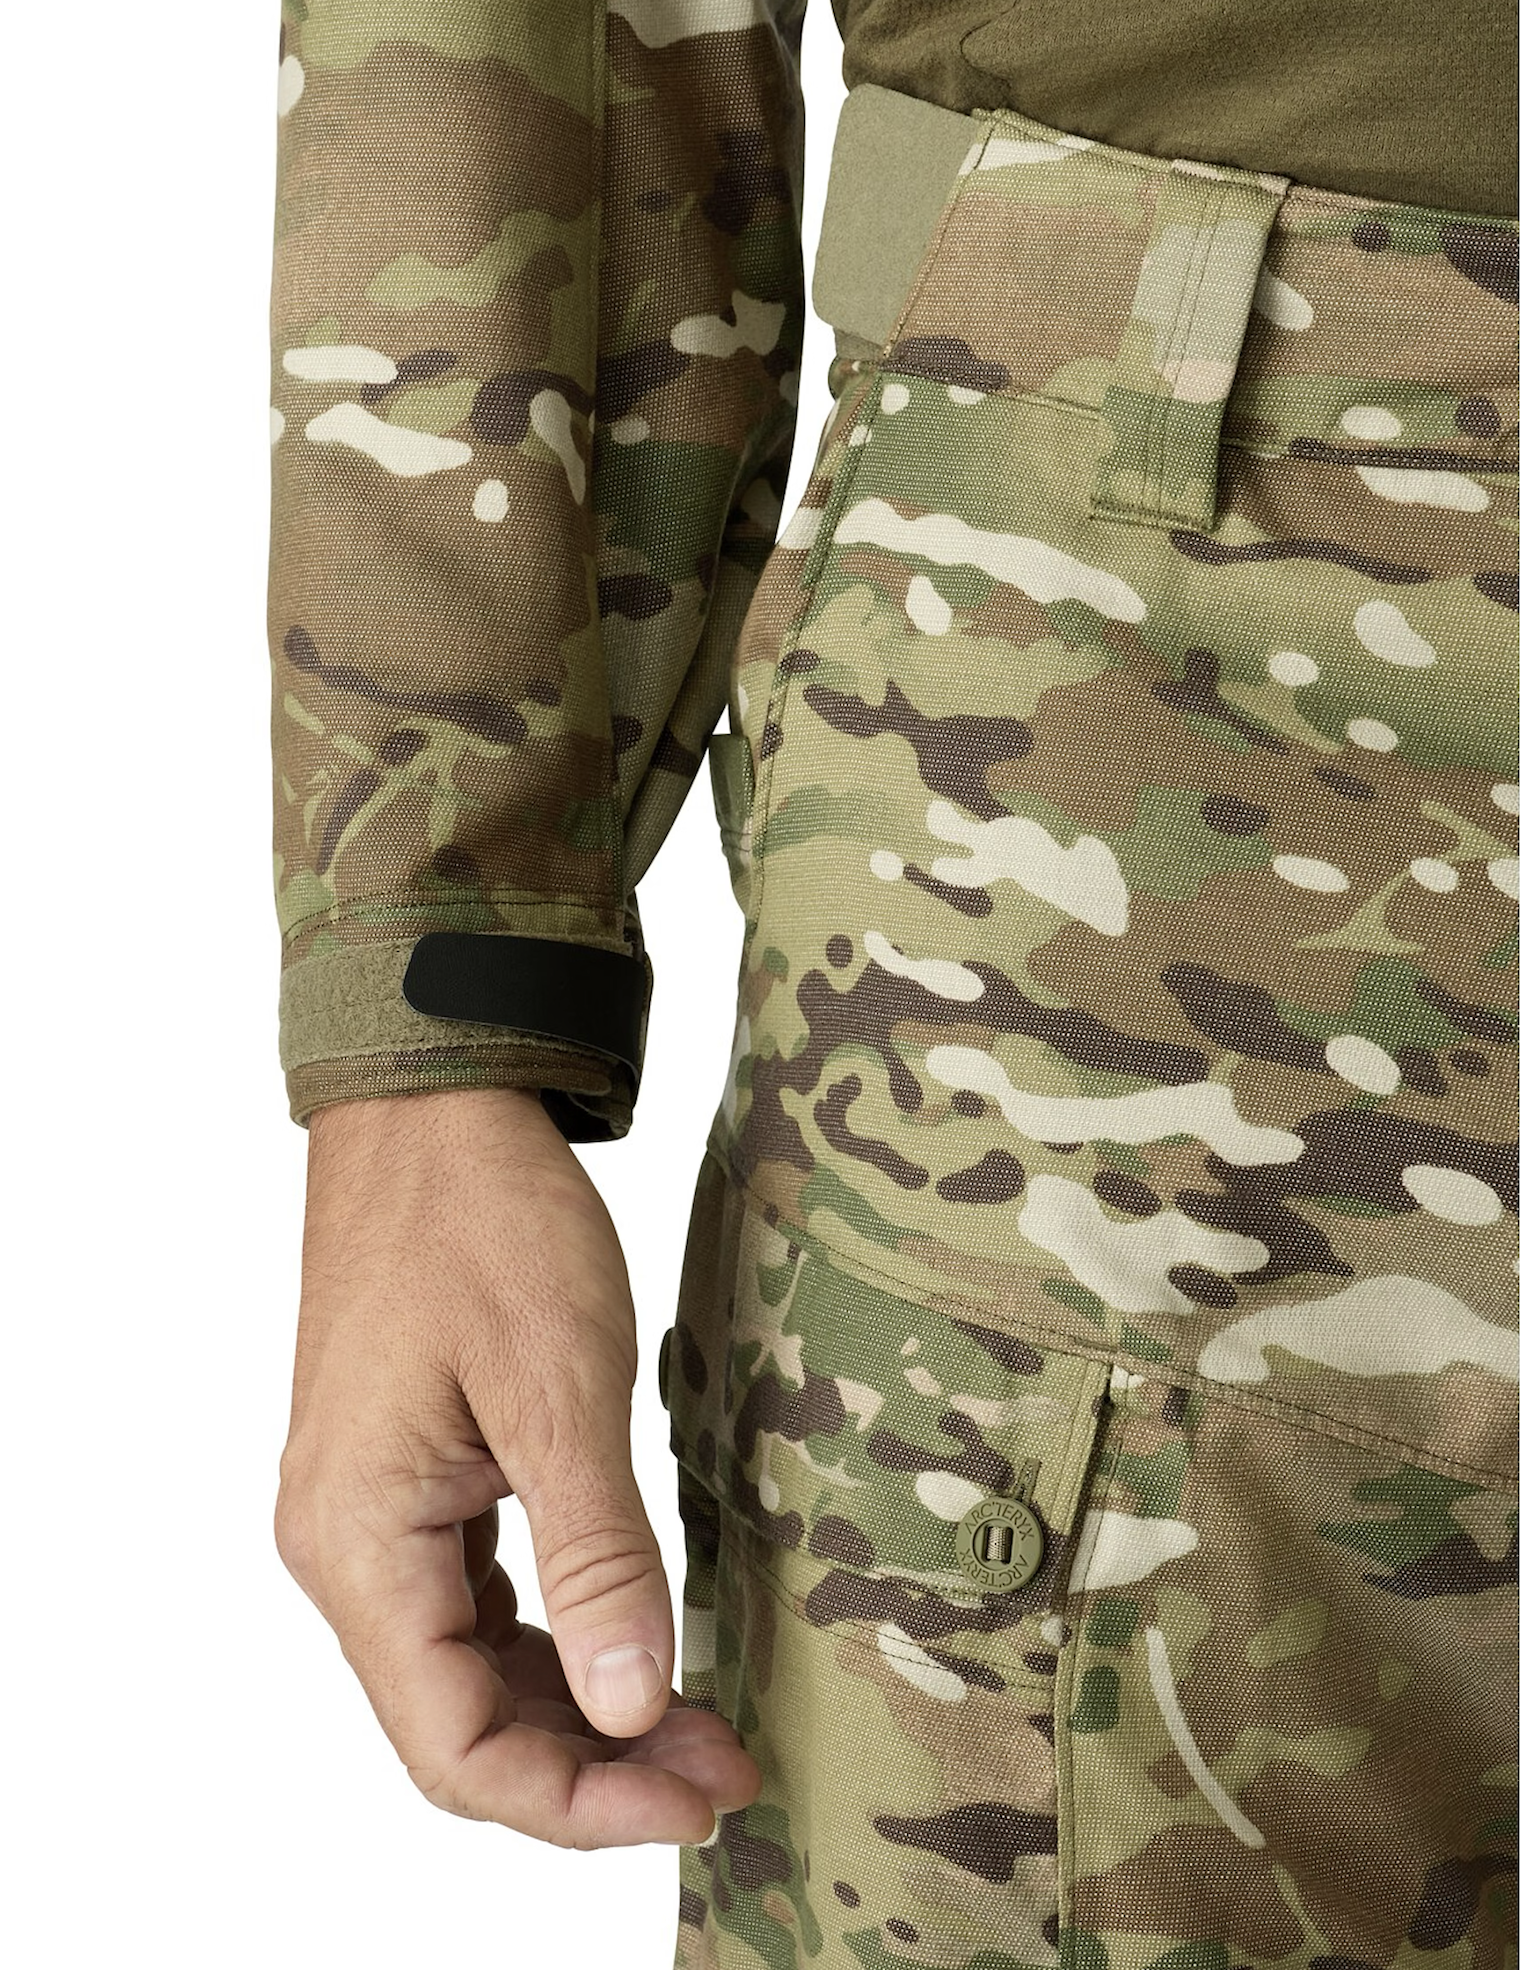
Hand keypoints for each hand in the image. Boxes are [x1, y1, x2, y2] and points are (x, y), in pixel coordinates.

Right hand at [273, 1086, 760, 1847]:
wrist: (435, 1108)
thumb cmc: (484, 1220)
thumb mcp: (559, 1390)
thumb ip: (597, 1558)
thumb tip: (634, 1708)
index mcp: (360, 1540)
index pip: (453, 1748)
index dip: (578, 1803)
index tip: (693, 1798)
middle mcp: (345, 1546)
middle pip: (460, 1723)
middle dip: (596, 1763)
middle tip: (723, 1762)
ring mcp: (372, 1512)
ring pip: (470, 1668)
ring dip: (582, 1705)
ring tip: (701, 1718)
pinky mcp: (409, 1476)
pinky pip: (476, 1599)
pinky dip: (557, 1637)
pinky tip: (632, 1636)